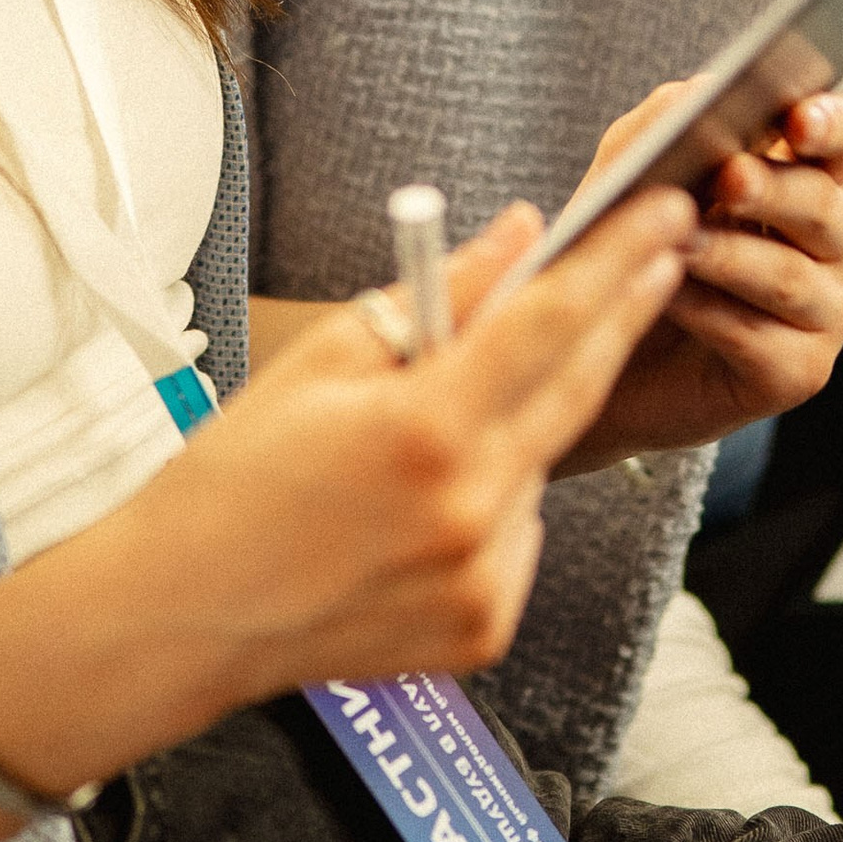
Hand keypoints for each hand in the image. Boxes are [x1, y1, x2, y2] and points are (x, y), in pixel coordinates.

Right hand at [0, 189, 696, 781]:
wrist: (180, 613)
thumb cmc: (236, 478)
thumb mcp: (327, 357)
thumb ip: (440, 292)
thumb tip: (521, 234)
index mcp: (425, 429)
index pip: (551, 321)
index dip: (616, 259)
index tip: (663, 212)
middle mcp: (469, 510)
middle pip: (578, 388)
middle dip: (623, 315)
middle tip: (659, 257)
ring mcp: (483, 580)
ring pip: (541, 464)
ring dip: (522, 423)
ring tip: (436, 424)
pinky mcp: (483, 629)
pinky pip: (518, 535)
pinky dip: (493, 501)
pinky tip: (423, 504)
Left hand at [549, 84, 842, 475]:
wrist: (602, 347)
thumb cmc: (634, 250)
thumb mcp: (633, 171)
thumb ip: (664, 122)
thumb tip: (702, 91)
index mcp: (809, 176)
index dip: (836, 123)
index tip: (798, 120)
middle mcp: (832, 242)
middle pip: (825, 204)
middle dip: (773, 190)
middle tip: (729, 178)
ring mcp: (825, 310)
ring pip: (793, 275)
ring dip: (730, 255)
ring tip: (679, 241)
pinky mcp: (800, 371)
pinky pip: (764, 336)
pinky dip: (711, 312)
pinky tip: (671, 294)